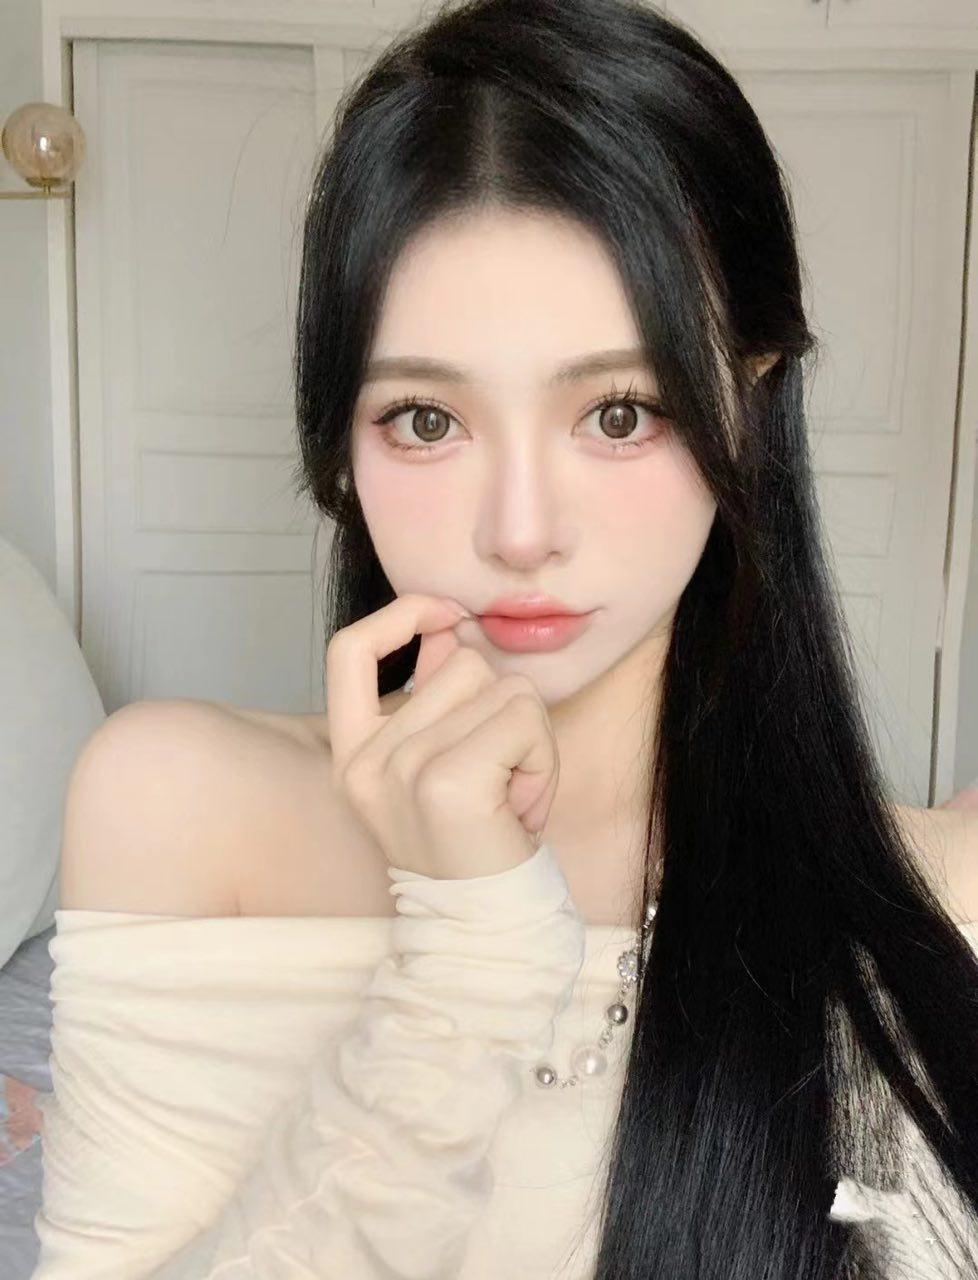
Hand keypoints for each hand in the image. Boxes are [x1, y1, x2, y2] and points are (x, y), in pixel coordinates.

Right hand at [325, 593, 559, 878]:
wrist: (483, 935)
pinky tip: (523, 808)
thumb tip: (449, 624)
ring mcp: (401, 770)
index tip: (447, 614)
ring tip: (511, 797)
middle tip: (500, 780)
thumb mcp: (440, 767)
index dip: (401, 613)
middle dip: (506, 712)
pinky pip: (524, 719)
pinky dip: (542, 760)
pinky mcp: (447, 782)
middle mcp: (366, 760)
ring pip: (504, 687)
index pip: (349, 650)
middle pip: (462, 662)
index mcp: (352, 754)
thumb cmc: (476, 849)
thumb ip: (435, 697)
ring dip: (531, 740)